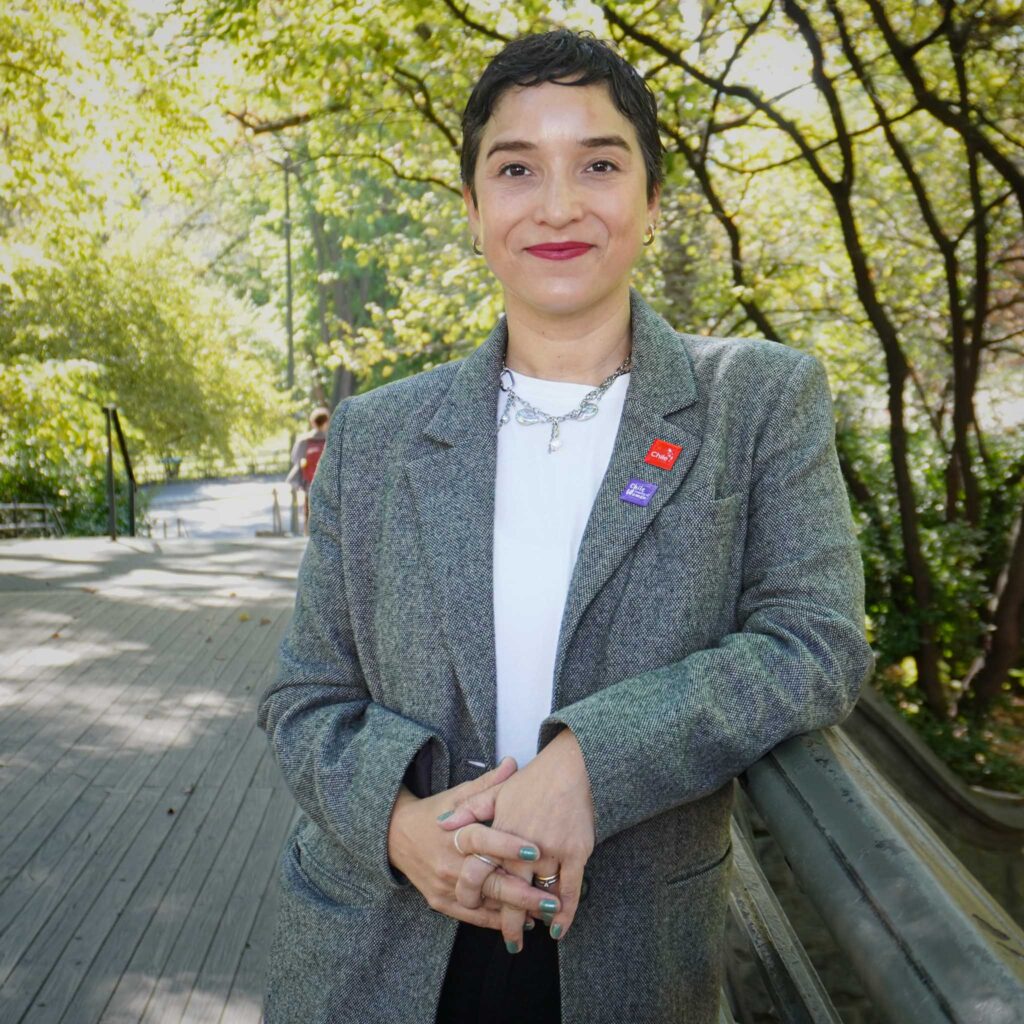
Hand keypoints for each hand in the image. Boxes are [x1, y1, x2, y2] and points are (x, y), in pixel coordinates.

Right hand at [387, 757, 560, 933]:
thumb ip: (487, 784)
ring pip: (483, 902)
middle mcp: (448, 862)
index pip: (482, 840)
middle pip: (488, 880)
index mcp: (454, 832)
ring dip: (515, 911)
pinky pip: (472, 916)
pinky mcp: (440, 902)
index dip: (508, 846)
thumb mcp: (457, 795)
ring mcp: (444, 885)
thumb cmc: (434, 812)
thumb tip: (513, 763)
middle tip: (552, 900)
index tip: (536, 851)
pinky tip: (522, 922)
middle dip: (522, 892)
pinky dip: (497, 921)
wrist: (395, 836)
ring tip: (544, 914)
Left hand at [437, 729, 594, 949]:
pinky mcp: (575, 852)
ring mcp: (551, 851)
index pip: (482, 873)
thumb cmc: (533, 781)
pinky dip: (565, 912)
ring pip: (540, 895)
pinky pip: (571, 889)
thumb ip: (469, 810)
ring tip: (530, 935)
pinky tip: (558, 928)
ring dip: (535, 918)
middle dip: (510, 922)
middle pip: (511, 893)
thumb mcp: (495, 792)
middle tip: (510, 942)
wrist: (570, 768)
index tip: (472, 909)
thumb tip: (442, 824)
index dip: (476, 895)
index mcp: (501, 833)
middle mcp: (523, 847)